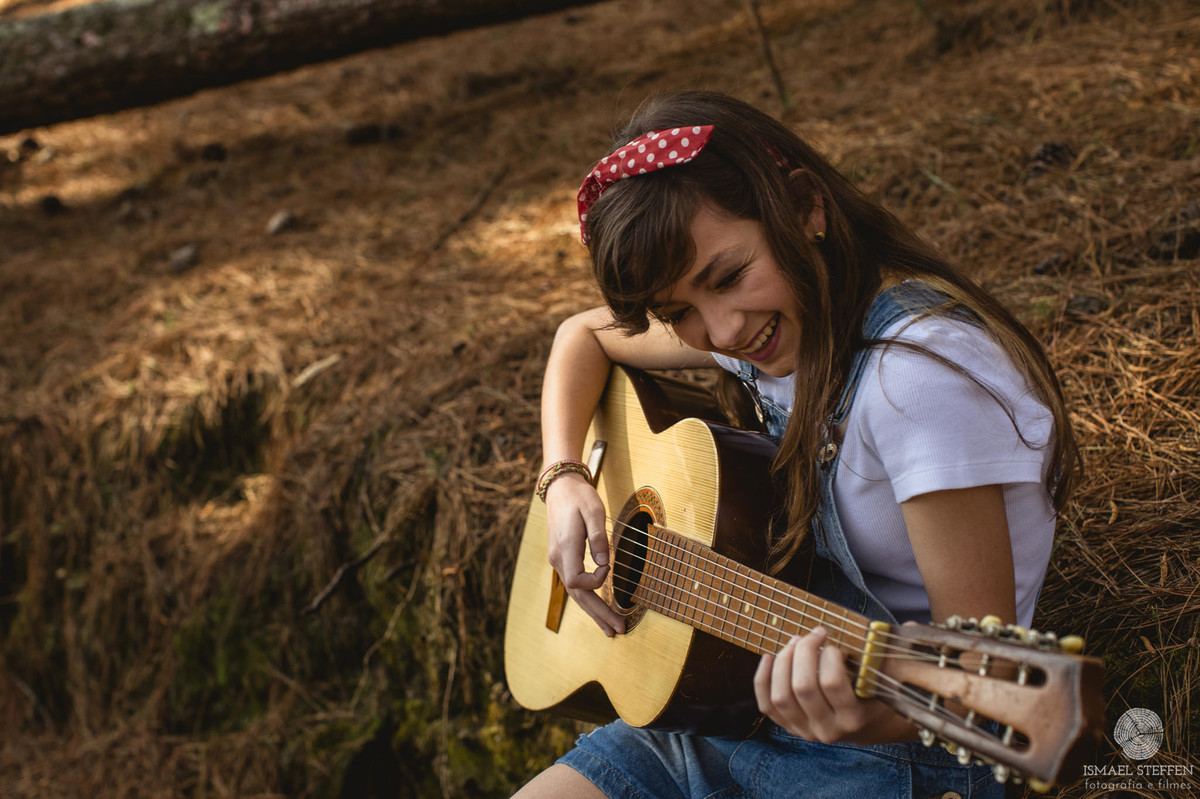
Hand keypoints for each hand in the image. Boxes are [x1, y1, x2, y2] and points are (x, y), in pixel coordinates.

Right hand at [544, 473, 625, 636]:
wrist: (560, 488)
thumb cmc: (579, 497)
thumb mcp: (594, 511)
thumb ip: (598, 538)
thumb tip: (605, 564)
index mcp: (565, 548)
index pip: (576, 580)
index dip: (595, 581)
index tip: (609, 566)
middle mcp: (558, 558)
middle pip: (577, 595)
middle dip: (598, 614)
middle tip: (618, 631)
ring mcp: (558, 560)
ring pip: (575, 594)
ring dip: (594, 612)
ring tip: (610, 629)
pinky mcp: (563, 559)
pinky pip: (575, 585)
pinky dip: (588, 600)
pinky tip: (598, 609)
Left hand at [754, 627, 909, 743]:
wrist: (872, 726)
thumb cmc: (880, 691)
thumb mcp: (891, 675)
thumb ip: (901, 650)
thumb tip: (915, 625)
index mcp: (855, 718)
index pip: (832, 683)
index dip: (829, 655)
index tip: (836, 644)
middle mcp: (829, 729)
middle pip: (802, 687)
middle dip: (804, 651)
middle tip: (815, 633)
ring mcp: (807, 731)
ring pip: (781, 695)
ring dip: (784, 661)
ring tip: (796, 642)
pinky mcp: (790, 727)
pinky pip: (767, 705)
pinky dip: (763, 678)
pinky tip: (770, 656)